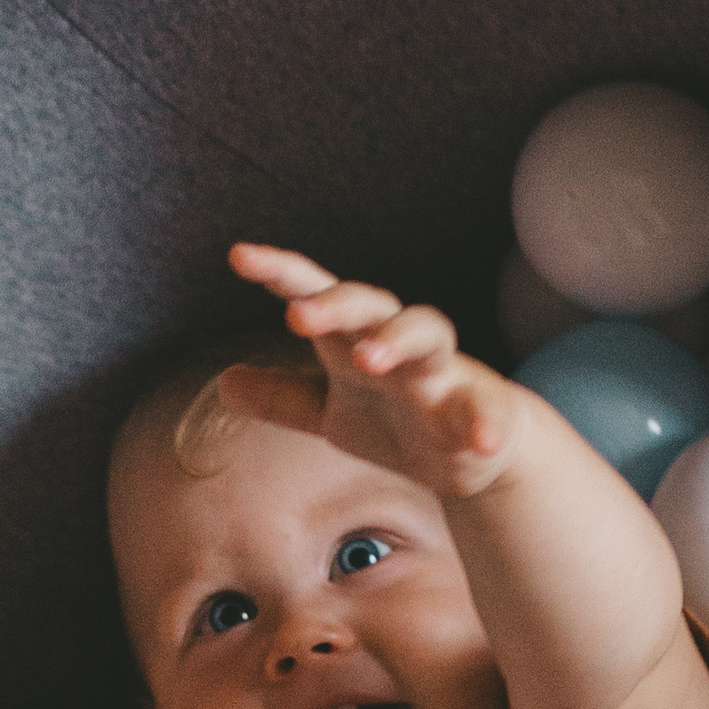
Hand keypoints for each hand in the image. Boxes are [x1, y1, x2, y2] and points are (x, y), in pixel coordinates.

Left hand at [229, 244, 535, 503]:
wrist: (474, 451)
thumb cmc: (399, 418)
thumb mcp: (333, 412)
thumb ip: (284, 397)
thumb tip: (224, 383)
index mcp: (358, 338)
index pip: (318, 294)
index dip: (282, 273)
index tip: (239, 257)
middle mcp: (400, 344)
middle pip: (371, 305)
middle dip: (337, 304)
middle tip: (296, 315)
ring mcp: (443, 373)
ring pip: (429, 336)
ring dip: (397, 341)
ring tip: (368, 358)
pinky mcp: (479, 410)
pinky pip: (484, 411)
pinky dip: (484, 424)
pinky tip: (481, 441)